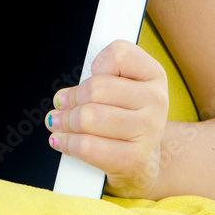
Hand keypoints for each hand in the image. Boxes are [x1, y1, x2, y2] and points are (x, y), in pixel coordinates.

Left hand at [45, 39, 169, 198]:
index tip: (91, 75)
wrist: (144, 158)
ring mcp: (149, 131)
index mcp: (153, 74)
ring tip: (58, 122)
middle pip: (96, 88)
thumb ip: (96, 80)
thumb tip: (63, 98)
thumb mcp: (121, 88)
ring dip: (64, 121)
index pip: (118, 55)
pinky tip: (61, 140)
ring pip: (89, 118)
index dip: (98, 64)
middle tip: (61, 104)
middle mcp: (156, 100)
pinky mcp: (136, 160)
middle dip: (71, 98)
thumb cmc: (126, 116)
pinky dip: (68, 143)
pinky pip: (88, 147)